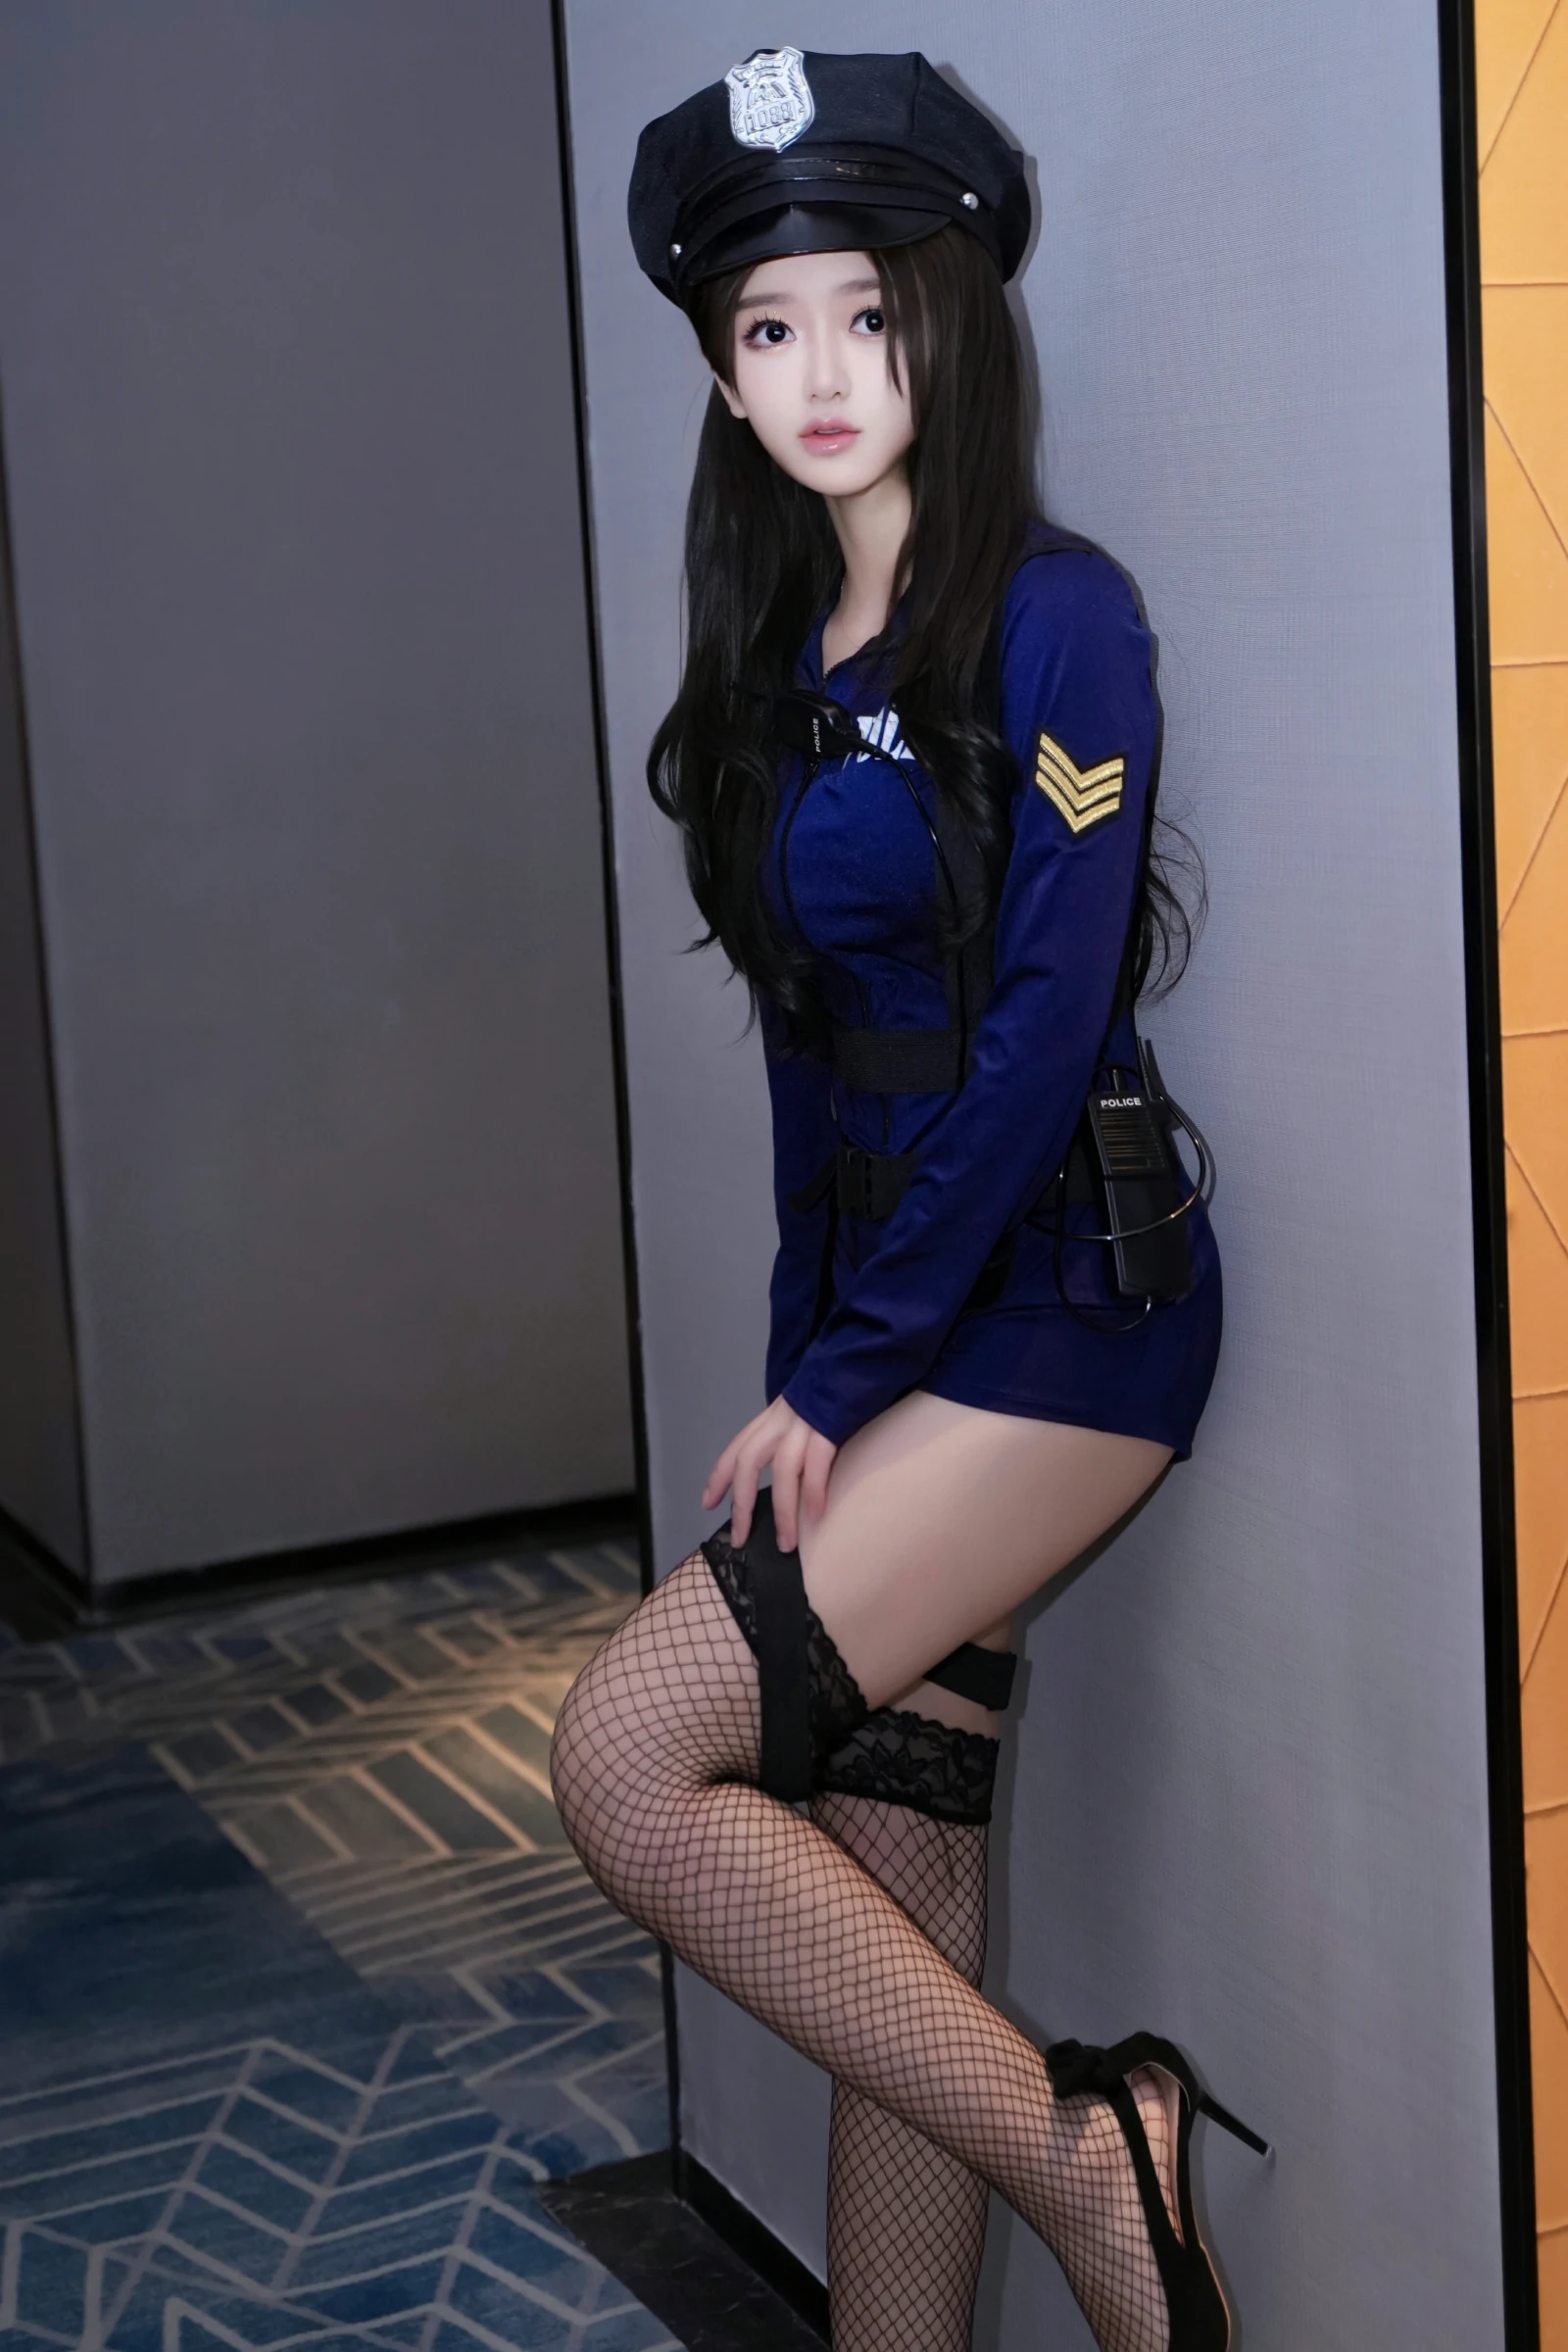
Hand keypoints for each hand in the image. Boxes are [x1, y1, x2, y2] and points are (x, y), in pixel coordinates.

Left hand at [703, 1397, 836, 1551]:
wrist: (861, 1355)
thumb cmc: (837, 1386)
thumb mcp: (804, 1406)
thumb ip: (791, 1431)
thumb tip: (789, 1464)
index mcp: (772, 1416)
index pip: (737, 1448)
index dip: (719, 1476)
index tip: (706, 1504)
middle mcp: (780, 1419)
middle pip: (747, 1462)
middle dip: (741, 1504)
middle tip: (741, 1540)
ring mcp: (803, 1422)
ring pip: (782, 1473)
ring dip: (782, 1513)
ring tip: (786, 1544)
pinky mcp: (828, 1427)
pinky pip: (816, 1466)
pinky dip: (813, 1493)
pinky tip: (815, 1517)